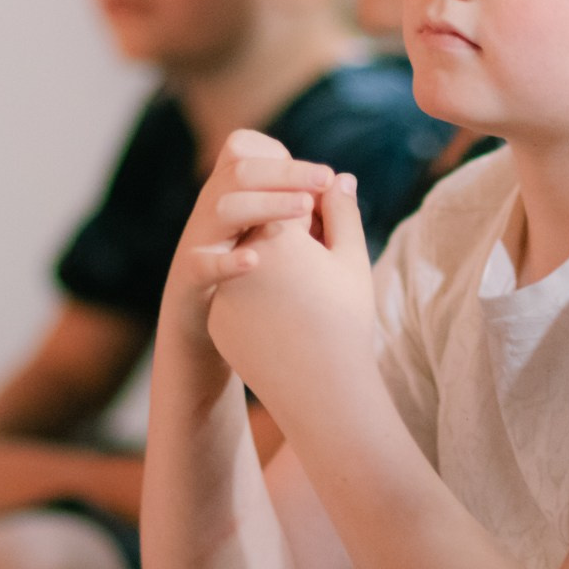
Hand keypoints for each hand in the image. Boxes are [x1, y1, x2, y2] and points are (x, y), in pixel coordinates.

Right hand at [161, 130, 338, 350]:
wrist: (200, 318)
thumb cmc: (248, 268)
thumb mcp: (270, 229)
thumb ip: (299, 203)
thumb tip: (343, 180)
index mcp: (230, 191)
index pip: (241, 150)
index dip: (276, 154)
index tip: (321, 174)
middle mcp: (212, 208)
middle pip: (240, 173)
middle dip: (285, 173)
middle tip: (326, 179)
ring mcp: (200, 240)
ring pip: (224, 208)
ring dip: (265, 204)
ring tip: (305, 208)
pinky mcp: (191, 276)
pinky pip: (202, 264)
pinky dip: (227, 262)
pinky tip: (255, 261)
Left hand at [203, 170, 379, 422]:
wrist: (320, 391)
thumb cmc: (345, 323)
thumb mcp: (351, 262)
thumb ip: (342, 213)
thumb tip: (340, 178)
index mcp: (278, 234)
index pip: (293, 200)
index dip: (317, 216)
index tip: (331, 240)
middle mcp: (243, 254)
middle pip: (266, 227)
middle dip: (292, 237)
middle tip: (317, 270)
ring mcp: (225, 288)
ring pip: (249, 260)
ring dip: (273, 266)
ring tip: (303, 297)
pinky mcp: (217, 317)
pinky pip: (240, 293)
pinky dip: (260, 298)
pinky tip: (285, 320)